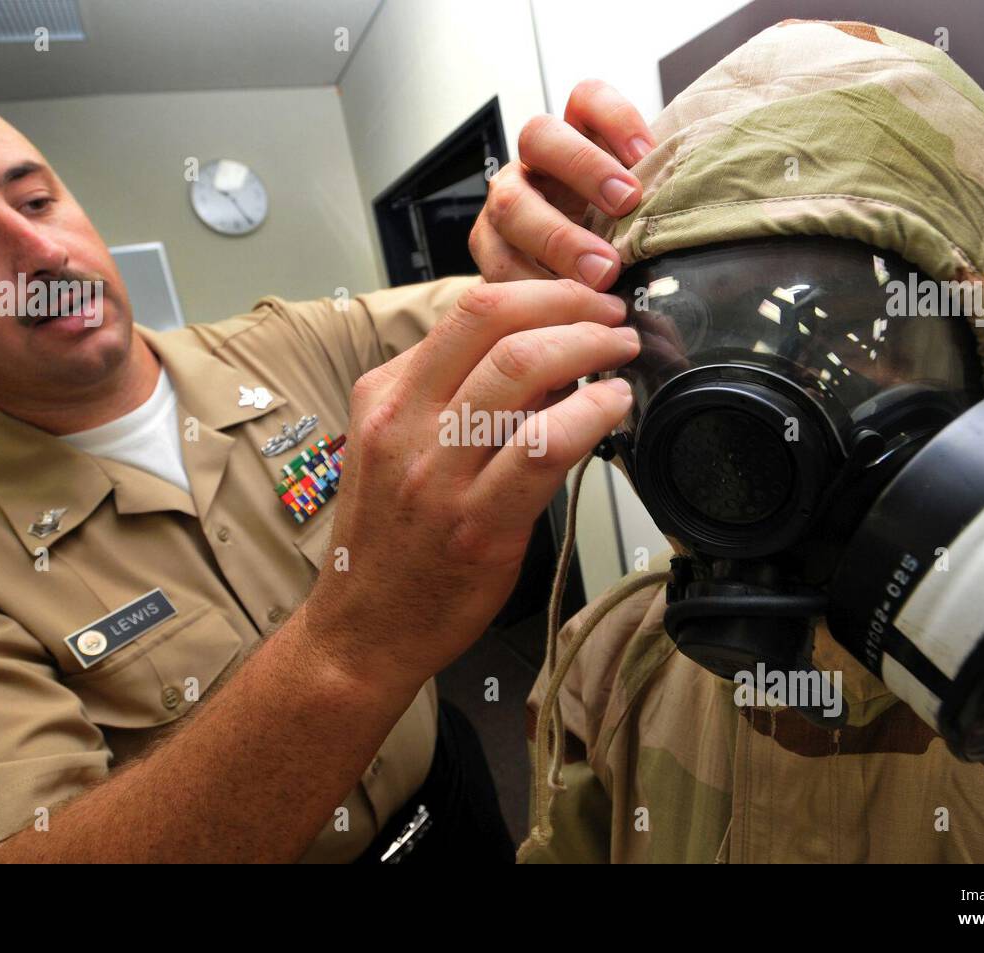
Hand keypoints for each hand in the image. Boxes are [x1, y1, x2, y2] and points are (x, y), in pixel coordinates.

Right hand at [303, 280, 638, 694]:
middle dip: (570, 305)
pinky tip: (613, 406)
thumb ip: (451, 397)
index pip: (470, 309)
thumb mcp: (396, 447)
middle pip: (494, 320)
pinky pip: (543, 445)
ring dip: (589, 348)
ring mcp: (439, 473)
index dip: (541, 292)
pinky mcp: (478, 522)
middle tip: (610, 318)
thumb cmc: (391, 540)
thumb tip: (539, 355)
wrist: (363, 628)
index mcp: (386, 396)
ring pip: (521, 370)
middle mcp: (406, 423)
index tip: (579, 300)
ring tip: (620, 354)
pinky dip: (591, 412)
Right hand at [470, 80, 653, 289]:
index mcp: (575, 138)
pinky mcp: (488, 250)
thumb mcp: (634, 214)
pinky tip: (570, 305)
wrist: (564, 283)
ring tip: (602, 275)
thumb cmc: (611, 242)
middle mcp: (533, 163)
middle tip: (626, 205)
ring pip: (512, 205)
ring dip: (559, 240)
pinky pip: (498, 266)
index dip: (617, 118)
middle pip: (540, 137)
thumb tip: (692, 212)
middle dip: (585, 168)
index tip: (646, 155)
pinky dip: (535, 288)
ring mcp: (504, 204)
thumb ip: (651, 200)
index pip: (587, 99)